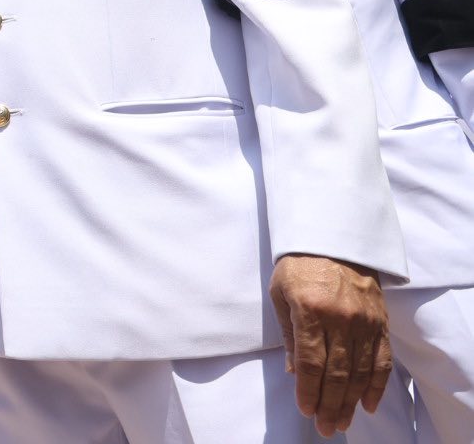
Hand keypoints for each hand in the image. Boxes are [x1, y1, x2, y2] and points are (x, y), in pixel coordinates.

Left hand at [269, 254, 390, 436]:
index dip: (308, 389)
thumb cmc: (298, 264)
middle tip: (326, 427)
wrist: (334, 237)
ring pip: (360, 372)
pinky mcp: (380, 321)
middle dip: (330, 404)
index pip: (310, 361)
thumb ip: (288, 333)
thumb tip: (293, 370)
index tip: (306, 409)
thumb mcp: (280, 292)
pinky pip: (381, 359)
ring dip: (351, 401)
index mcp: (310, 310)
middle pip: (337, 373)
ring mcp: (364, 321)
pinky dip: (376, 385)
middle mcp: (340, 318)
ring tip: (342, 422)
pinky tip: (368, 404)